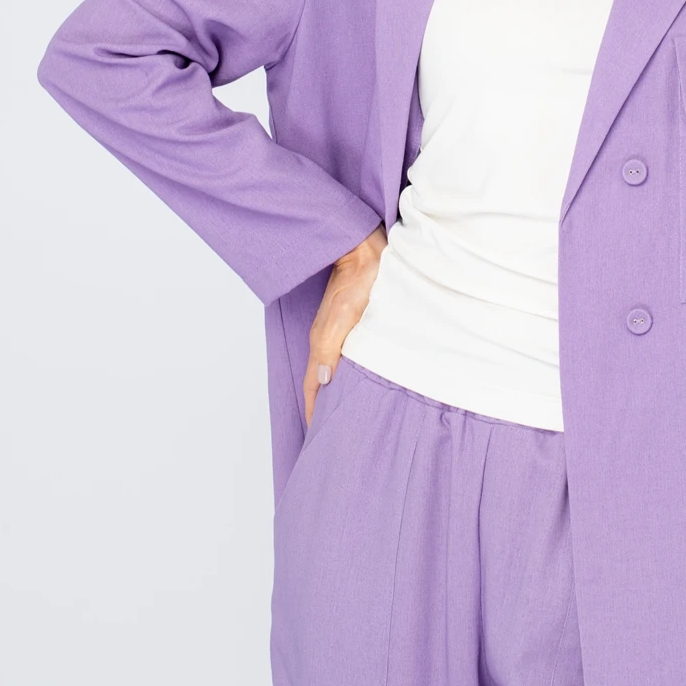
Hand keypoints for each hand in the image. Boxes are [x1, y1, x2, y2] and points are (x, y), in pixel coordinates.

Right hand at [303, 224, 386, 425]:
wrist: (369, 247)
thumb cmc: (362, 277)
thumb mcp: (345, 314)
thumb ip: (331, 347)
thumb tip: (325, 382)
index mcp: (324, 342)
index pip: (315, 387)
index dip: (315, 412)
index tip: (318, 437)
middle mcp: (330, 340)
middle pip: (323, 381)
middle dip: (325, 406)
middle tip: (335, 432)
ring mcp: (340, 331)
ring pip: (335, 369)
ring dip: (337, 391)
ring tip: (346, 412)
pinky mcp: (353, 322)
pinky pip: (345, 355)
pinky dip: (348, 373)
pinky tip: (359, 379)